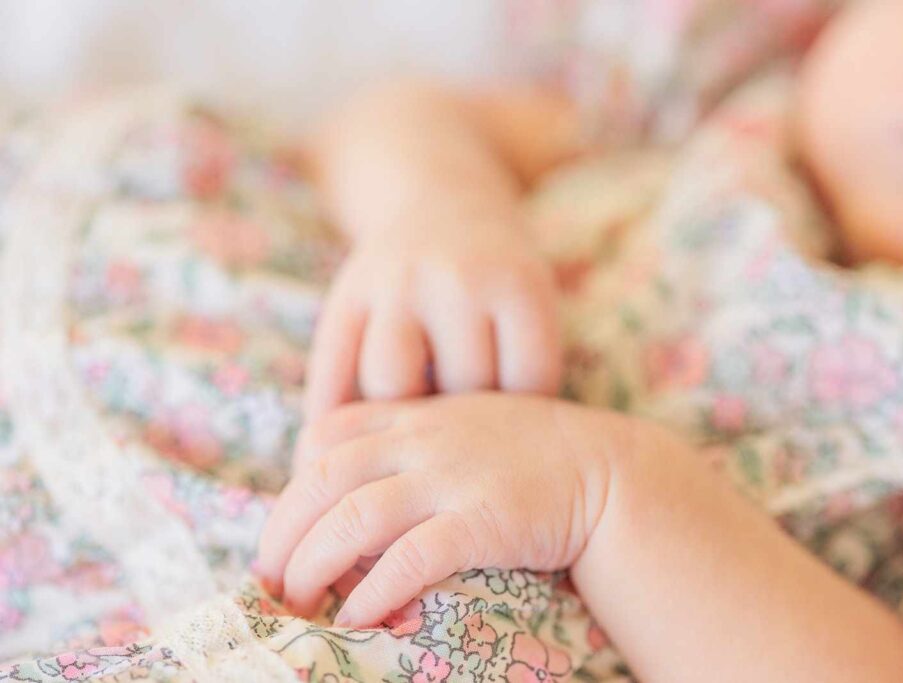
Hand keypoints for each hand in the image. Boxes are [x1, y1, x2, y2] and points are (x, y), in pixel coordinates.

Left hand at [256, 393, 629, 627]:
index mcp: (415, 415)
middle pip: (324, 478)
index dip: (293, 480)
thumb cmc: (534, 455)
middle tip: (270, 578)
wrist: (608, 468)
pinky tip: (359, 615)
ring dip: (312, 564)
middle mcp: (424, 439)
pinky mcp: (484, 520)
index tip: (289, 525)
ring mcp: (453, 477)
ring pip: (354, 516)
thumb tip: (355, 496)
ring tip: (298, 603)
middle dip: (283, 531)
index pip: (327, 431)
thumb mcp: (466, 425)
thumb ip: (413, 443)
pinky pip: (411, 557)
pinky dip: (374, 589)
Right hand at [302, 226, 562, 441]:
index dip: (520, 417)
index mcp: (517, 284)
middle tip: (458, 433)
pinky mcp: (345, 295)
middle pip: (461, 388)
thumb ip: (525, 378)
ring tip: (408, 428)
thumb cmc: (498, 281)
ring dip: (400, 418)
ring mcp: (394, 284)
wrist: (443, 200)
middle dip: (463, 420)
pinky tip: (339, 450)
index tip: (512, 425)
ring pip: (391, 386)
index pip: (525, 385)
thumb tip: (504, 488)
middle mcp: (456, 278)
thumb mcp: (533, 306)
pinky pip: (333, 374)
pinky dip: (335, 422)